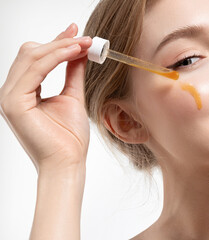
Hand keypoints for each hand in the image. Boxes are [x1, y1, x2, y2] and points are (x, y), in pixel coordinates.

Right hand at [0, 23, 91, 173]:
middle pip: (31, 53)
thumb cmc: (70, 137)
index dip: (56, 42)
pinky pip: (35, 70)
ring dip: (61, 46)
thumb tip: (79, 52)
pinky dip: (56, 57)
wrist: (68, 162)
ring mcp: (10, 97)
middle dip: (60, 42)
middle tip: (84, 37)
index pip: (36, 58)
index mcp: (23, 91)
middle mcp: (12, 92)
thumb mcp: (72, 96)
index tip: (75, 31)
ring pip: (32, 57)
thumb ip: (72, 73)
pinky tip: (75, 52)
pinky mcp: (14, 103)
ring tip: (84, 43)